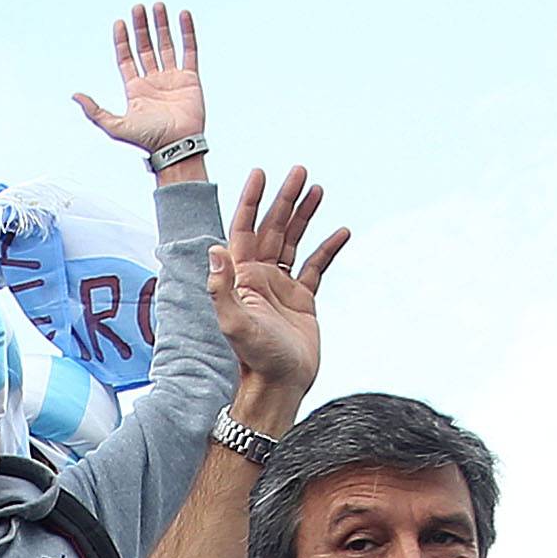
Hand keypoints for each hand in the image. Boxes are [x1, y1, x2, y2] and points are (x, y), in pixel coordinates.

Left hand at [73, 4, 205, 161]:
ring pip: (165, 45)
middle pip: (145, 47)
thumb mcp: (115, 126)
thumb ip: (95, 111)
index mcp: (135, 89)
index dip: (122, 41)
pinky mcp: (190, 79)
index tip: (119, 23)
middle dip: (141, 27)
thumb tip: (75, 96)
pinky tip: (183, 16)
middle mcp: (153, 81)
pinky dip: (187, 33)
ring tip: (158, 6)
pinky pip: (189, 51)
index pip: (126, 58)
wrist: (176, 148)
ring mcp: (172, 79)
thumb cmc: (147, 141)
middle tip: (138, 8)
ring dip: (161, 26)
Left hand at [209, 167, 349, 410]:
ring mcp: (281, 286)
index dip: (251, 200)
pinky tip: (341, 231)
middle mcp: (259, 276)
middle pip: (272, 227)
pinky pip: (317, 266)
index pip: (245, 228)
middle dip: (285, 198)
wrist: (279, 386)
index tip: (261, 173)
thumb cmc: (255, 358)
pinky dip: (328, 248)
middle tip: (300, 171)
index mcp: (241, 276)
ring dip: (305, 215)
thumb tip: (215, 250)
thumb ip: (222, 288)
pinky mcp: (303, 300)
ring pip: (293, 240)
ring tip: (318, 190)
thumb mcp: (235, 323)